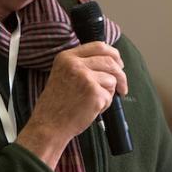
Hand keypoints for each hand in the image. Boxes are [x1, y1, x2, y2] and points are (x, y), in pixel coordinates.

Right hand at [17, 42, 126, 167]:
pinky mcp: (93, 92)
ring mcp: (85, 77)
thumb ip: (81, 65)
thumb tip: (110, 62)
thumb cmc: (56, 105)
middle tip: (122, 86)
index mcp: (66, 57)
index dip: (113, 54)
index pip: (98, 46)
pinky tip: (91, 109)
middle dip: (120, 74)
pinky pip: (110, 96)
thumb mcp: (62, 75)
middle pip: (110, 61)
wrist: (49, 126)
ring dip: (108, 93)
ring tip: (93, 102)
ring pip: (112, 79)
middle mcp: (75, 64)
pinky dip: (105, 105)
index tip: (119, 63)